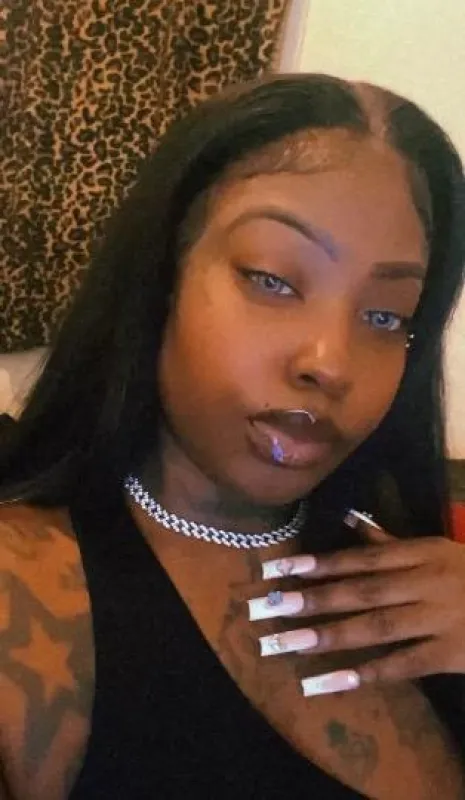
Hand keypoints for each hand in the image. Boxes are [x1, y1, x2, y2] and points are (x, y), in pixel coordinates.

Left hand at [248, 510, 464, 696]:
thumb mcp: (437, 550)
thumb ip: (391, 542)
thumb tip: (348, 521)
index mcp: (421, 553)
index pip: (361, 558)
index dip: (318, 563)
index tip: (278, 569)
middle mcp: (425, 582)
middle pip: (361, 590)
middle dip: (313, 598)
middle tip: (268, 607)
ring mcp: (438, 618)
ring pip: (376, 626)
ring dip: (329, 636)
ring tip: (287, 644)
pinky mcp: (451, 654)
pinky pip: (404, 665)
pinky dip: (368, 673)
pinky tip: (331, 682)